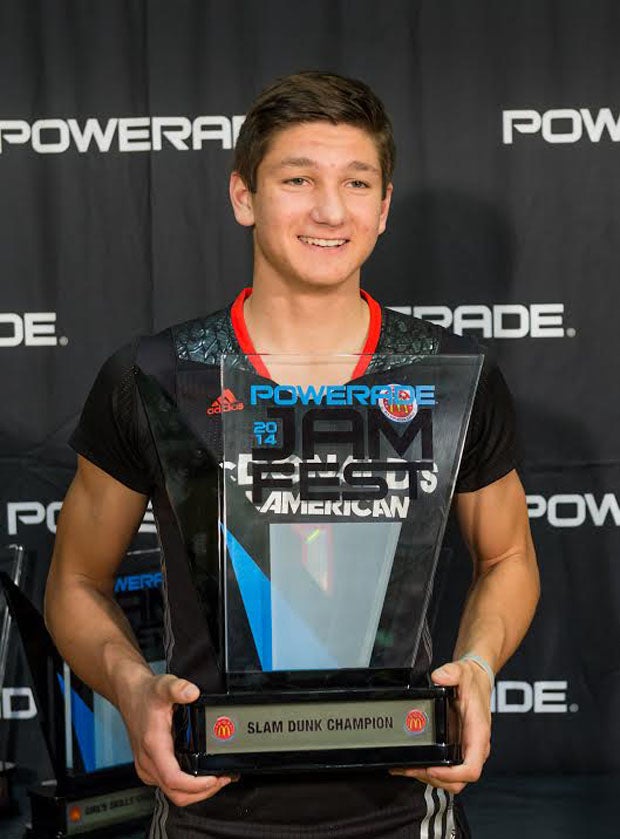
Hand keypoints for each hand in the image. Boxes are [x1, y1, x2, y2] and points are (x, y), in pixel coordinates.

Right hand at [118, 672, 236, 805]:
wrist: (130, 695)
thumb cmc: (145, 695)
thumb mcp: (163, 686)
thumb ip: (178, 688)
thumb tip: (193, 692)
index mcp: (154, 745)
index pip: (173, 779)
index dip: (196, 785)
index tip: (214, 778)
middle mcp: (148, 761)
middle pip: (176, 793)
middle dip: (202, 792)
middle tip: (222, 779)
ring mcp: (148, 766)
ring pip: (172, 792)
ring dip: (196, 792)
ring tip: (217, 779)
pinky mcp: (150, 767)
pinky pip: (168, 786)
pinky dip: (187, 786)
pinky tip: (200, 775)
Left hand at [390, 659, 491, 793]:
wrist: (477, 679)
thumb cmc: (473, 681)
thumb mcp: (462, 672)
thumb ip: (451, 673)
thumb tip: (439, 677)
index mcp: (477, 734)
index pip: (471, 769)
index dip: (451, 775)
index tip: (432, 769)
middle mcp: (474, 747)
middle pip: (458, 781)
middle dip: (434, 779)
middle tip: (413, 769)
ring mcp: (465, 750)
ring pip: (450, 780)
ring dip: (428, 778)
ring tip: (407, 768)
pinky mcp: (456, 748)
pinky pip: (445, 768)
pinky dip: (428, 770)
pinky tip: (412, 764)